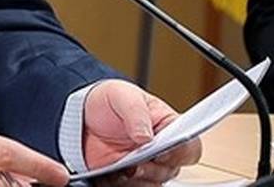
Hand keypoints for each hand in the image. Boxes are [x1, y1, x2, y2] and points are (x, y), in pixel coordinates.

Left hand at [83, 80, 201, 184]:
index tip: (161, 152)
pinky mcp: (128, 179)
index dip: (180, 153)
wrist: (83, 116)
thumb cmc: (109, 102)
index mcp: (169, 128)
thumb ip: (136, 112)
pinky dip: (122, 183)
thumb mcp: (122, 96)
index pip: (190, 147)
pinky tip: (110, 172)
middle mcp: (162, 152)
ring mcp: (146, 167)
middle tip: (135, 161)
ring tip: (120, 167)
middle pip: (171, 171)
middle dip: (152, 168)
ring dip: (138, 178)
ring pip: (153, 184)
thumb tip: (146, 136)